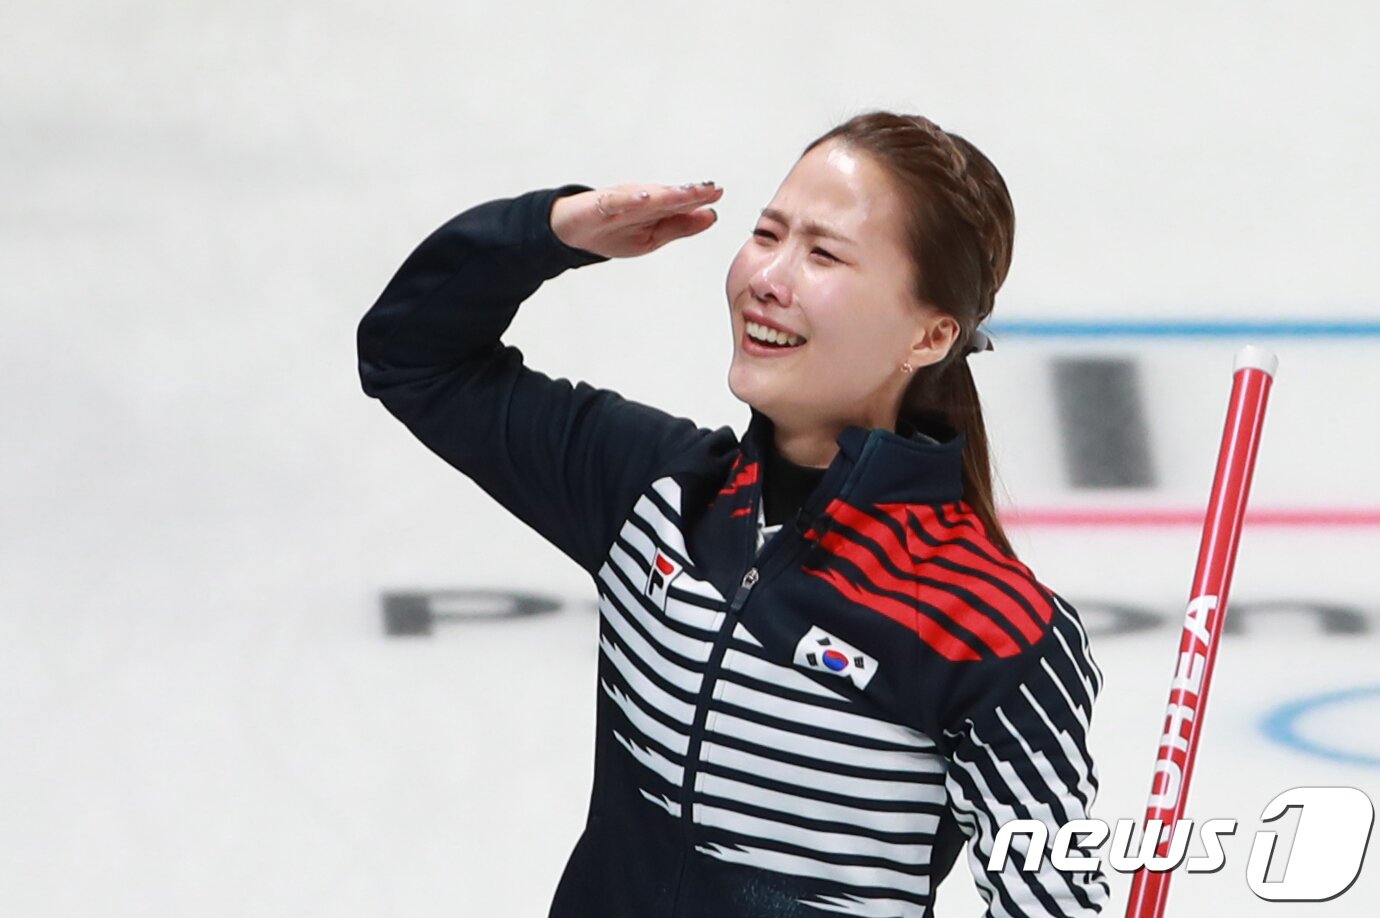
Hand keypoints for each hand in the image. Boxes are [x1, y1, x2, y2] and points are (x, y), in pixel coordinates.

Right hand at [550, 182, 723, 257]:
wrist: (571, 231)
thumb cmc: (612, 232)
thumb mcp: (652, 237)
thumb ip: (680, 226)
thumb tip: (712, 215)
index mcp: (654, 210)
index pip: (680, 203)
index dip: (699, 197)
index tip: (718, 192)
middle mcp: (640, 202)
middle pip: (668, 197)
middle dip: (689, 193)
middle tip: (710, 189)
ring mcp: (620, 203)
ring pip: (647, 197)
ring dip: (667, 194)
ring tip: (687, 192)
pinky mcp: (600, 207)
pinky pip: (616, 202)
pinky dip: (630, 199)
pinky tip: (643, 197)